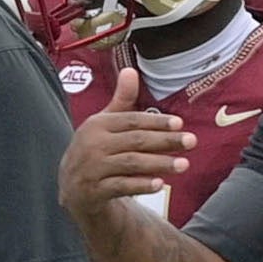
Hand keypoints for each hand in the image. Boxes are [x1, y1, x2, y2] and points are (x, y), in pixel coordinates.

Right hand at [58, 67, 188, 217]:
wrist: (72, 187)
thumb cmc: (96, 149)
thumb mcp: (105, 124)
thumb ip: (121, 100)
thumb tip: (130, 70)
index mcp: (97, 125)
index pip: (131, 120)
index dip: (156, 121)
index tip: (180, 123)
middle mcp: (92, 145)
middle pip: (134, 140)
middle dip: (165, 140)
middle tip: (191, 141)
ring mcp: (92, 169)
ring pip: (130, 163)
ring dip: (159, 163)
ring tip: (184, 164)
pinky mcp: (94, 191)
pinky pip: (121, 186)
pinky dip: (140, 185)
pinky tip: (160, 184)